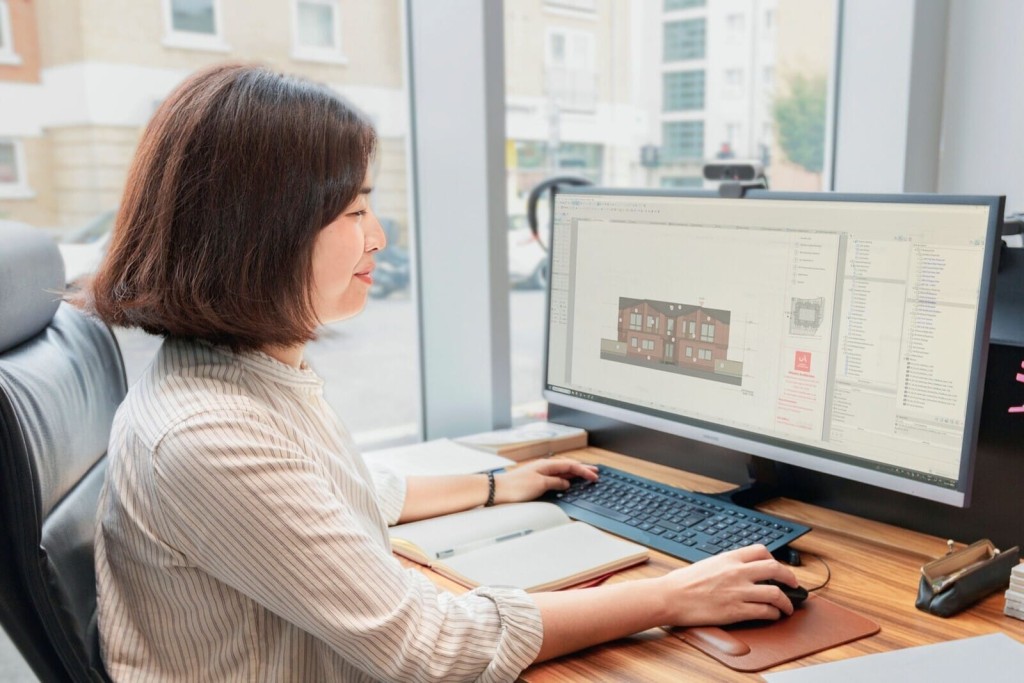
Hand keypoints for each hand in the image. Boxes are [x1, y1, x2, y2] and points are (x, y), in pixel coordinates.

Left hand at [494, 458, 597, 503]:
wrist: (499, 490)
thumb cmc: (516, 486)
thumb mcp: (540, 484)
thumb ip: (555, 482)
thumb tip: (566, 482)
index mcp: (547, 465)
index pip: (570, 466)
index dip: (584, 470)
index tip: (595, 475)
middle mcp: (545, 467)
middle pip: (568, 466)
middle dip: (583, 469)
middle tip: (596, 472)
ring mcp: (541, 473)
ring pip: (563, 471)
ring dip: (575, 473)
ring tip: (586, 475)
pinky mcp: (536, 480)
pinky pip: (556, 477)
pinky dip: (566, 478)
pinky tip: (568, 481)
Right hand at [656, 545, 798, 625]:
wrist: (671, 596)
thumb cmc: (683, 582)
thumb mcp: (707, 563)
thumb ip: (726, 565)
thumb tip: (737, 570)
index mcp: (729, 558)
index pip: (761, 551)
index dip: (775, 559)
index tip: (777, 567)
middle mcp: (737, 572)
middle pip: (775, 569)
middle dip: (790, 577)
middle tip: (794, 584)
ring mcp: (739, 591)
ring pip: (775, 593)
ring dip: (787, 601)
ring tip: (788, 606)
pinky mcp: (736, 610)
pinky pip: (765, 611)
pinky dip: (774, 613)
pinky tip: (773, 615)